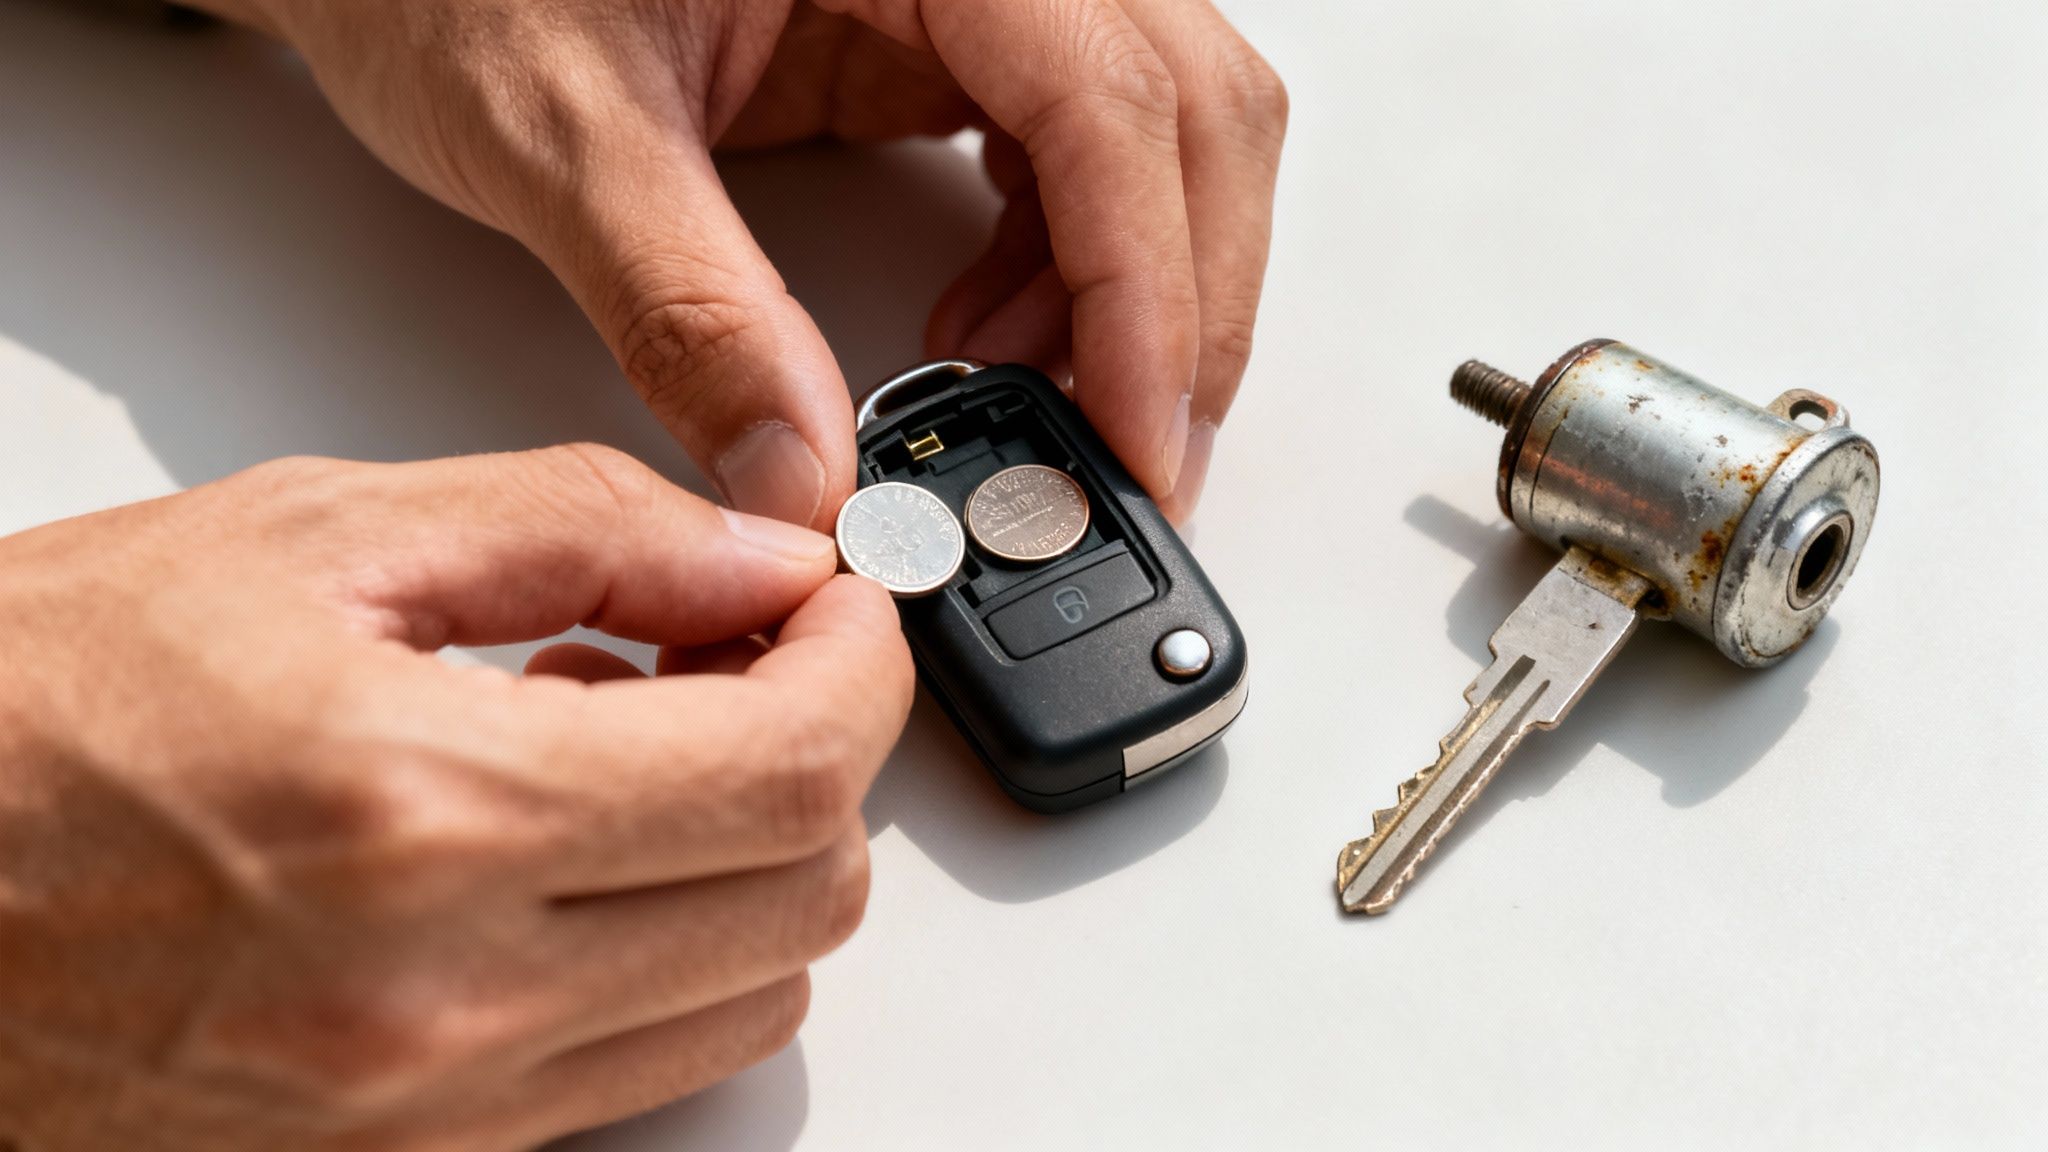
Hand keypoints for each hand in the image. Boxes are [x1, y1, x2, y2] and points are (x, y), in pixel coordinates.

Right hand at [0, 446, 913, 1149]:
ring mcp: (431, 1114)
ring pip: (745, 999)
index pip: (796, 768)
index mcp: (428, 813)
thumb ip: (576, 529)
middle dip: (817, 754)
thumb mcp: (300, 541)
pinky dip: (659, 954)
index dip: (862, 664)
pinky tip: (563, 855)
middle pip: (807, 895)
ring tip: (626, 751)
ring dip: (745, 862)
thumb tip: (756, 554)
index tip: (839, 602)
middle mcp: (447, 1000)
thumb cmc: (17, 720)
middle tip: (739, 659)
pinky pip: (632, 1073)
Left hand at [185, 0, 1286, 525]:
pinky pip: (1078, 151)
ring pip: (1160, 131)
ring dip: (1132, 290)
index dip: (1146, 284)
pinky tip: (987, 337)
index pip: (1106, 95)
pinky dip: (1070, 266)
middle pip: (1187, 109)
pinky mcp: (941, 37)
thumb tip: (805, 480)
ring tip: (1019, 406)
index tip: (1132, 436)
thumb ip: (689, 312)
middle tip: (1121, 461)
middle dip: (1177, 303)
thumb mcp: (557, 132)